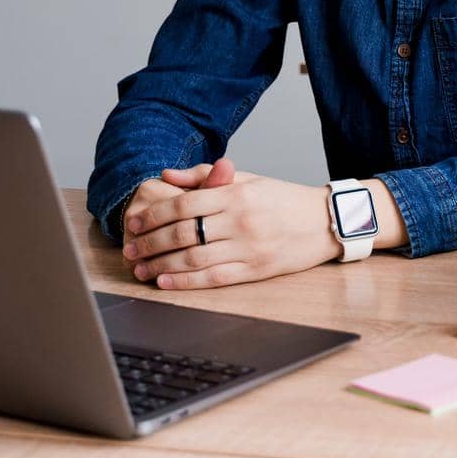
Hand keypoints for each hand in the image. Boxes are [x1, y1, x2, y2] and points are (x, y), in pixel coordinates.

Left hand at [124, 166, 339, 289]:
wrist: (326, 221)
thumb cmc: (284, 199)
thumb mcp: (249, 179)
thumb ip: (206, 175)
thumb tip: (167, 175)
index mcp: (238, 194)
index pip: (184, 204)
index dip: (154, 214)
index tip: (134, 223)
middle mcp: (241, 220)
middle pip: (183, 233)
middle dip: (151, 242)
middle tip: (130, 249)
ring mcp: (249, 247)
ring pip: (194, 258)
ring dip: (161, 264)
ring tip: (140, 268)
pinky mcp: (257, 270)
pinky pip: (214, 278)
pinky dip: (186, 282)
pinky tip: (166, 280)